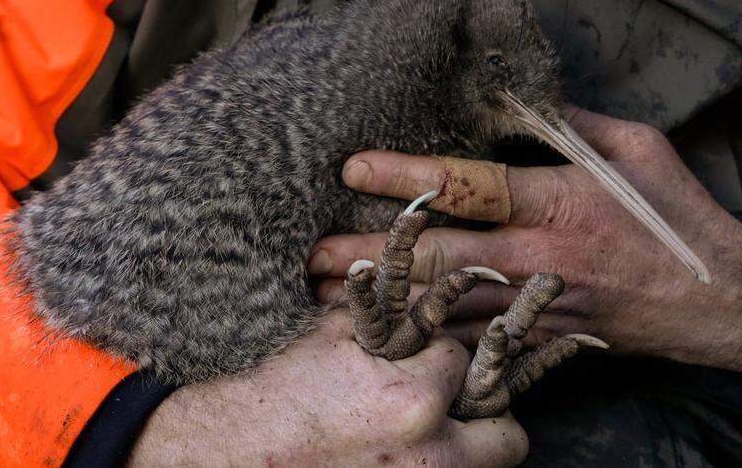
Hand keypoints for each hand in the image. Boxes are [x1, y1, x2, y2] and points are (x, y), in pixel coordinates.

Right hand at [129, 311, 527, 465]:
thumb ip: (389, 310)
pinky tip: (404, 454)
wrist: (234, 452)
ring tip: (433, 433)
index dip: (442, 358)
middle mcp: (427, 454)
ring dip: (468, 447)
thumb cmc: (280, 389)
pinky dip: (438, 467)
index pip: (463, 362)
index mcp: (412, 400)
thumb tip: (428, 290)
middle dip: (489, 415)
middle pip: (507, 437)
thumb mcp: (335, 334)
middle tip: (462, 405)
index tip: (422, 362)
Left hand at [310, 107, 741, 376]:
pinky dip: (429, 335)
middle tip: (313, 254)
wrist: (723, 303)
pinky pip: (478, 337)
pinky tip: (389, 334)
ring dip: (388, 301)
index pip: (469, 184)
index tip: (352, 169)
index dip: (407, 176)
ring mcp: (541, 301)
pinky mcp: (545, 333)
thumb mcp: (638, 150)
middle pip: (440, 254)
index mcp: (562, 198)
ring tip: (328, 299)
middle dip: (373, 256)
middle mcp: (543, 254)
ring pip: (448, 303)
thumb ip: (573, 125)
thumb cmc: (679, 216)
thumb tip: (519, 98)